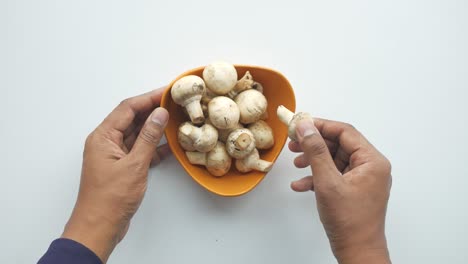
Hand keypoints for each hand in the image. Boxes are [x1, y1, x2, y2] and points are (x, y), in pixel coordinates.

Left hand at [62, 88, 169, 262]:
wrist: (99, 227)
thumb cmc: (111, 198)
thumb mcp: (134, 164)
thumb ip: (148, 138)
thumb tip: (159, 114)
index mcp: (103, 137)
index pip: (127, 108)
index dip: (148, 98)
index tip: (166, 91)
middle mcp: (106, 142)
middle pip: (131, 118)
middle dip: (152, 110)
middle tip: (173, 103)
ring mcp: (114, 155)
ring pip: (136, 134)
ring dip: (154, 128)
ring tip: (175, 120)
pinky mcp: (122, 167)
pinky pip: (139, 149)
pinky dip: (153, 147)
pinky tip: (169, 146)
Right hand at [289, 118, 391, 263]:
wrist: (357, 251)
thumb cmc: (349, 221)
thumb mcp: (327, 181)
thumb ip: (316, 151)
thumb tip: (306, 127)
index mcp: (372, 161)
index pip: (345, 132)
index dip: (320, 126)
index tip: (301, 125)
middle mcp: (371, 167)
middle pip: (339, 144)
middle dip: (314, 144)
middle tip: (294, 143)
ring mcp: (363, 179)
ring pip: (335, 159)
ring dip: (314, 160)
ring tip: (296, 163)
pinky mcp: (355, 190)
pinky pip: (335, 174)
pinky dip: (317, 177)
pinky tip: (301, 184)